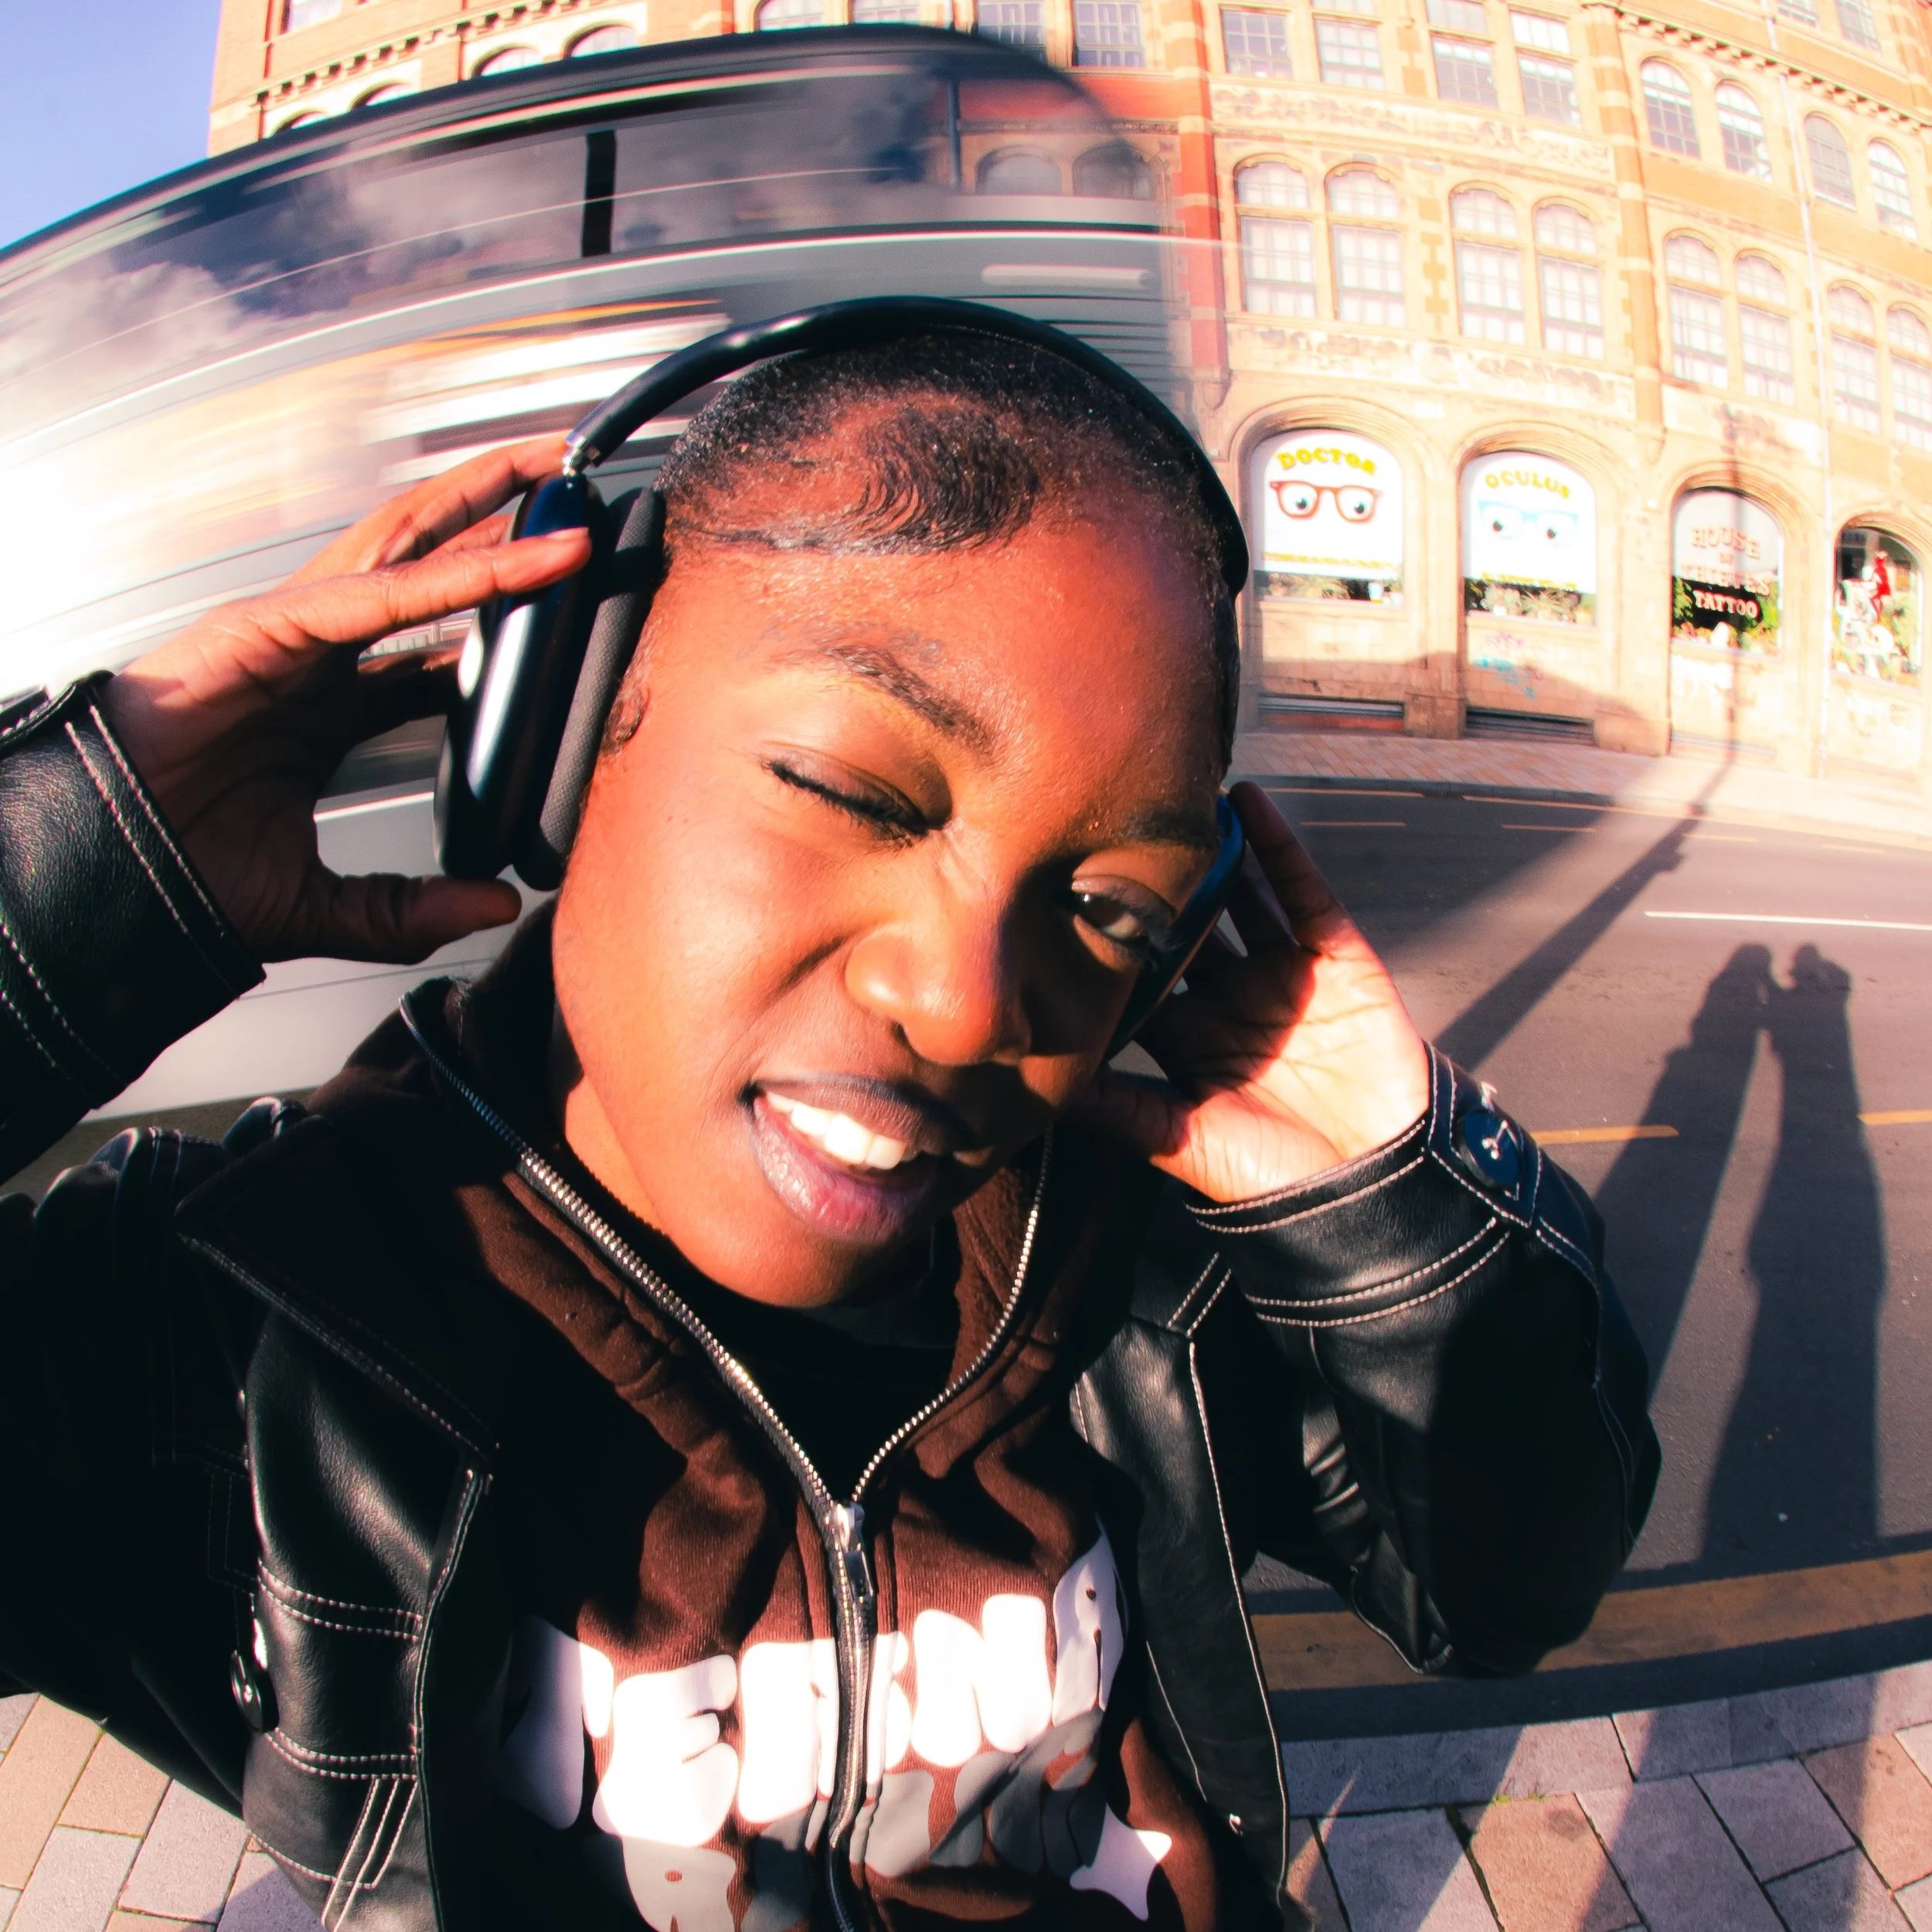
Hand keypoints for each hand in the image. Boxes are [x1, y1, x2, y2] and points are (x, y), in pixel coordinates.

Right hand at [100, 438, 590, 963]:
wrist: (102, 876)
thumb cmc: (182, 871)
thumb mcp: (328, 905)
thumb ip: (412, 908)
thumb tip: (497, 905)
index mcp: (332, 706)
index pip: (435, 640)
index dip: (502, 607)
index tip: (570, 591)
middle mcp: (318, 653)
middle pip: (425, 559)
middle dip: (495, 512)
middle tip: (568, 478)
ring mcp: (290, 632)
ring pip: (403, 545)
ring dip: (479, 502)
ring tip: (550, 467)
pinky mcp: (260, 630)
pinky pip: (371, 596)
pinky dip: (445, 578)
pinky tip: (508, 566)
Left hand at [1079, 782, 1430, 1203]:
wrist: (1371, 1187)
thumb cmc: (1271, 1174)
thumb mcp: (1177, 1139)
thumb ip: (1114, 1107)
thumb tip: (1039, 1084)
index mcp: (1187, 1037)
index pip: (1138, 973)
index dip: (1104, 937)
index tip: (1055, 890)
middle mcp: (1230, 997)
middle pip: (1185, 923)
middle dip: (1153, 881)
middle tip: (1105, 820)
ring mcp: (1282, 972)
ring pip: (1240, 895)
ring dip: (1211, 849)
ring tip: (1172, 796)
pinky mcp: (1333, 955)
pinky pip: (1302, 890)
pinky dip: (1278, 845)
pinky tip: (1246, 803)